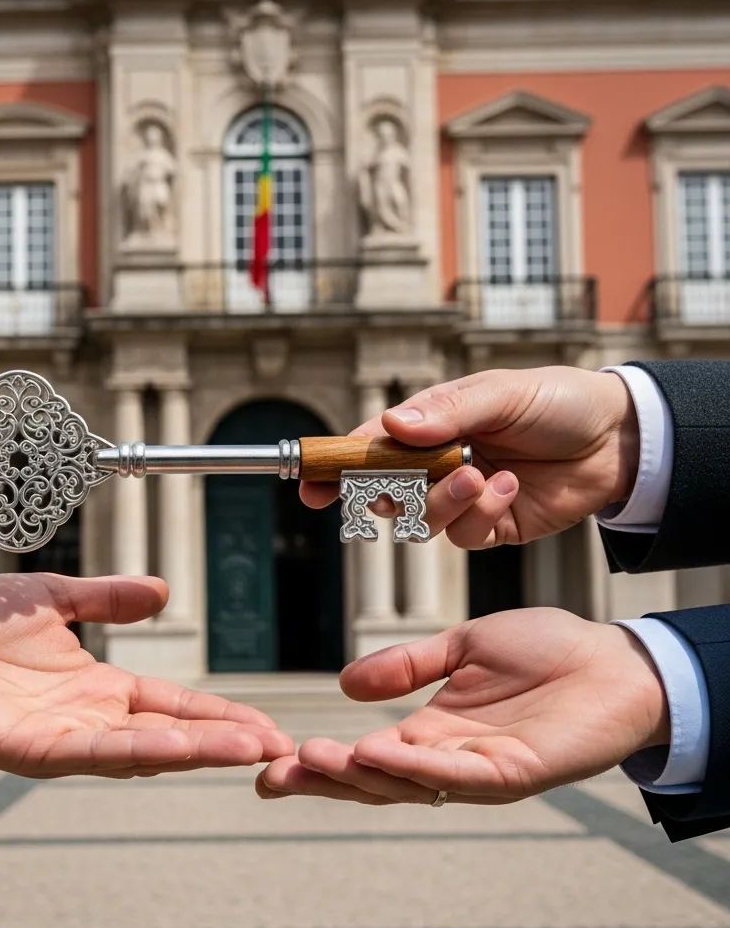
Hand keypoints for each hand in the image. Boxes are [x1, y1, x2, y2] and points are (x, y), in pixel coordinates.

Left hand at [0, 572, 292, 778]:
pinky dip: (140, 750)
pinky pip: (94, 751)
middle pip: (172, 733)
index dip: (219, 714)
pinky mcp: (32, 750)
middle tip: (282, 749)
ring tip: (252, 749)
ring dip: (198, 750)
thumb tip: (163, 591)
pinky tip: (180, 746)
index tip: (266, 724)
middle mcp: (90, 718)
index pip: (174, 703)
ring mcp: (64, 738)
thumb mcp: (54, 599)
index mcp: (99, 687)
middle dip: (225, 742)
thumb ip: (106, 599)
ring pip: (144, 748)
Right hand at [257, 608, 668, 804]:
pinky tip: (374, 752)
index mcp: (430, 731)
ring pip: (404, 784)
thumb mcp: (460, 647)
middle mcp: (446, 759)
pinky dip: (412, 766)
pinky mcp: (512, 772)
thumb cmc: (546, 652)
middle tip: (270, 777)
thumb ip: (406, 666)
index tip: (272, 757)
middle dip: (321, 782)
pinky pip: (454, 775)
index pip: (363, 753)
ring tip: (311, 757)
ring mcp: (477, 771)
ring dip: (356, 774)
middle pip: (372, 781)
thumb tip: (344, 686)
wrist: (613, 660)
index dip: (320, 759)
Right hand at [302, 366, 638, 547]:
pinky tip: (508, 487)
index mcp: (430, 426)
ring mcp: (462, 498)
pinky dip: (482, 513)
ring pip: (421, 519)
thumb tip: (391, 427)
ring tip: (480, 473)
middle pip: (384, 491)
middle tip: (396, 489)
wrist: (619, 439)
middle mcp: (437, 465)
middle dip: (384, 494)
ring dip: (444, 501)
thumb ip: (447, 410)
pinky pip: (465, 535)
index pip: (370, 447)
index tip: (308, 481)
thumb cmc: (557, 401)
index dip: (335, 465)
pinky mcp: (491, 527)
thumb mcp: (501, 392)